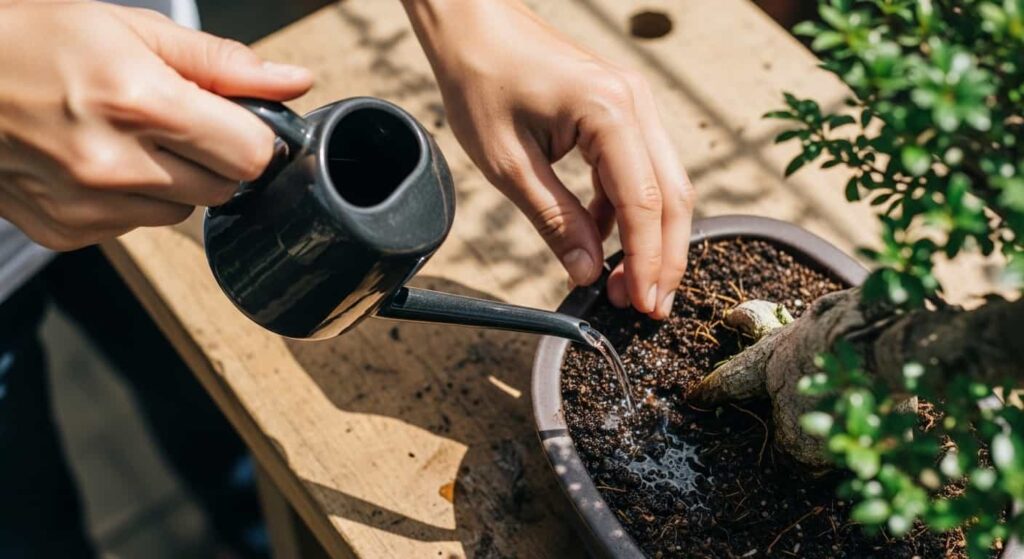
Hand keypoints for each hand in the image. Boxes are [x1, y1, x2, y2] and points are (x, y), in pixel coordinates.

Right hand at [0, 2, 312, 249]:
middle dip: (215, 156)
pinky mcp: (68, 232)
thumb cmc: (27, 42)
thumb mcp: (129, 29)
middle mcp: (115, 164)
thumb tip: (293, 81)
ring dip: (174, 181)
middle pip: (225, 188)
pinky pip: (136, 226)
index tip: (238, 121)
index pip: (252, 153)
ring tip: (126, 138)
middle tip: (173, 122)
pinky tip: (94, 163)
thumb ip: (221, 63)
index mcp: (140, 103)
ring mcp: (88, 206)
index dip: (254, 135)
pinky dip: (131, 200)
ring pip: (183, 212)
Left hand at [403, 0, 694, 318]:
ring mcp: (633, 104)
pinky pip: (638, 169)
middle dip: (663, 257)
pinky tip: (604, 241)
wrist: (473, 25)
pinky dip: (627, 210)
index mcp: (610, 112)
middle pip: (672, 196)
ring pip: (663, 184)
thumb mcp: (510, 164)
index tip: (643, 305)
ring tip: (624, 284)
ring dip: (649, 238)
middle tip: (648, 308)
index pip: (644, 203)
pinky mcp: (621, 110)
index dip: (647, 262)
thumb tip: (588, 273)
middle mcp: (636, 104)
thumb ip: (556, 221)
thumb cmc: (482, 80)